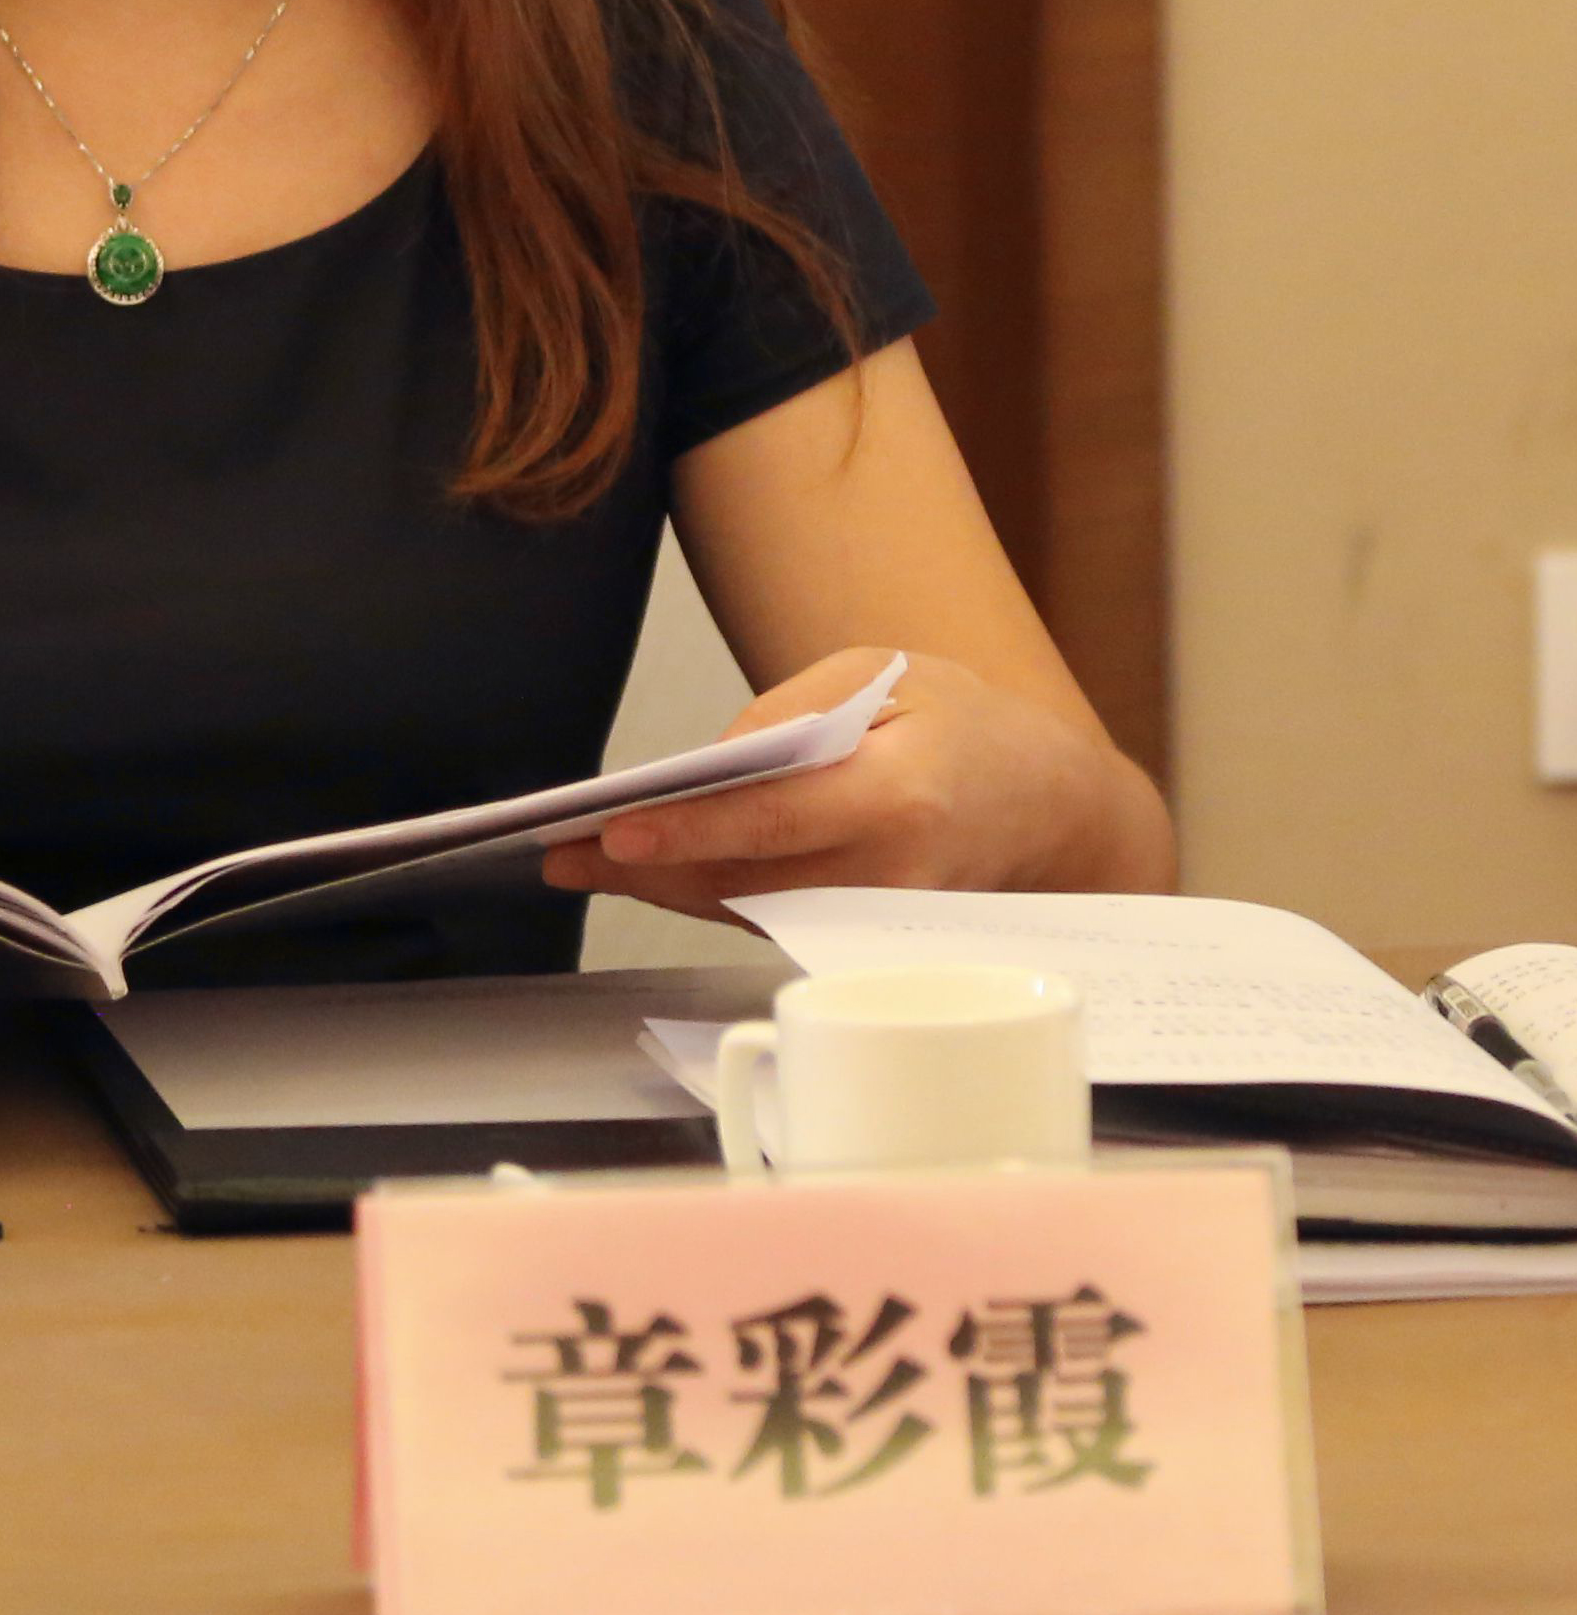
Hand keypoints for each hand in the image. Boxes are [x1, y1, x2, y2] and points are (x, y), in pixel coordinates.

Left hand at [539, 647, 1130, 922]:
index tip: (618, 829)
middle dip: (648, 870)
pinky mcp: (865, 940)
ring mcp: (879, 923)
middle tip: (562, 851)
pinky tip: (649, 871)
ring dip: (663, 888)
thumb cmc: (964, 726)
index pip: (777, 822)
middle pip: (747, 881)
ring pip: (749, 910)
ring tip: (579, 861)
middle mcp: (891, 876)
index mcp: (900, 796)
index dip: (692, 830)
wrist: (1052, 813)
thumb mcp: (884, 673)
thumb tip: (710, 765)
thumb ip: (792, 710)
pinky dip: (707, 895)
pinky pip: (773, 918)